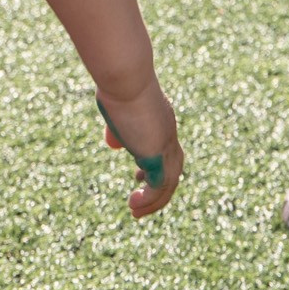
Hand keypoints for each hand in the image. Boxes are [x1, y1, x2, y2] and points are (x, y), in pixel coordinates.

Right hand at [96, 82, 182, 218]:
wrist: (126, 77)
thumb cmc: (117, 84)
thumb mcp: (115, 108)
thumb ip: (117, 127)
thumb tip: (114, 145)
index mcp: (162, 120)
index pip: (167, 148)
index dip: (156, 165)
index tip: (138, 176)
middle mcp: (168, 133)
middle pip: (174, 168)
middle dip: (160, 188)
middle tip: (139, 201)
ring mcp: (165, 145)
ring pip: (169, 182)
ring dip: (154, 201)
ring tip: (135, 212)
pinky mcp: (157, 155)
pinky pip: (158, 187)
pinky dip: (149, 199)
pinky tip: (133, 204)